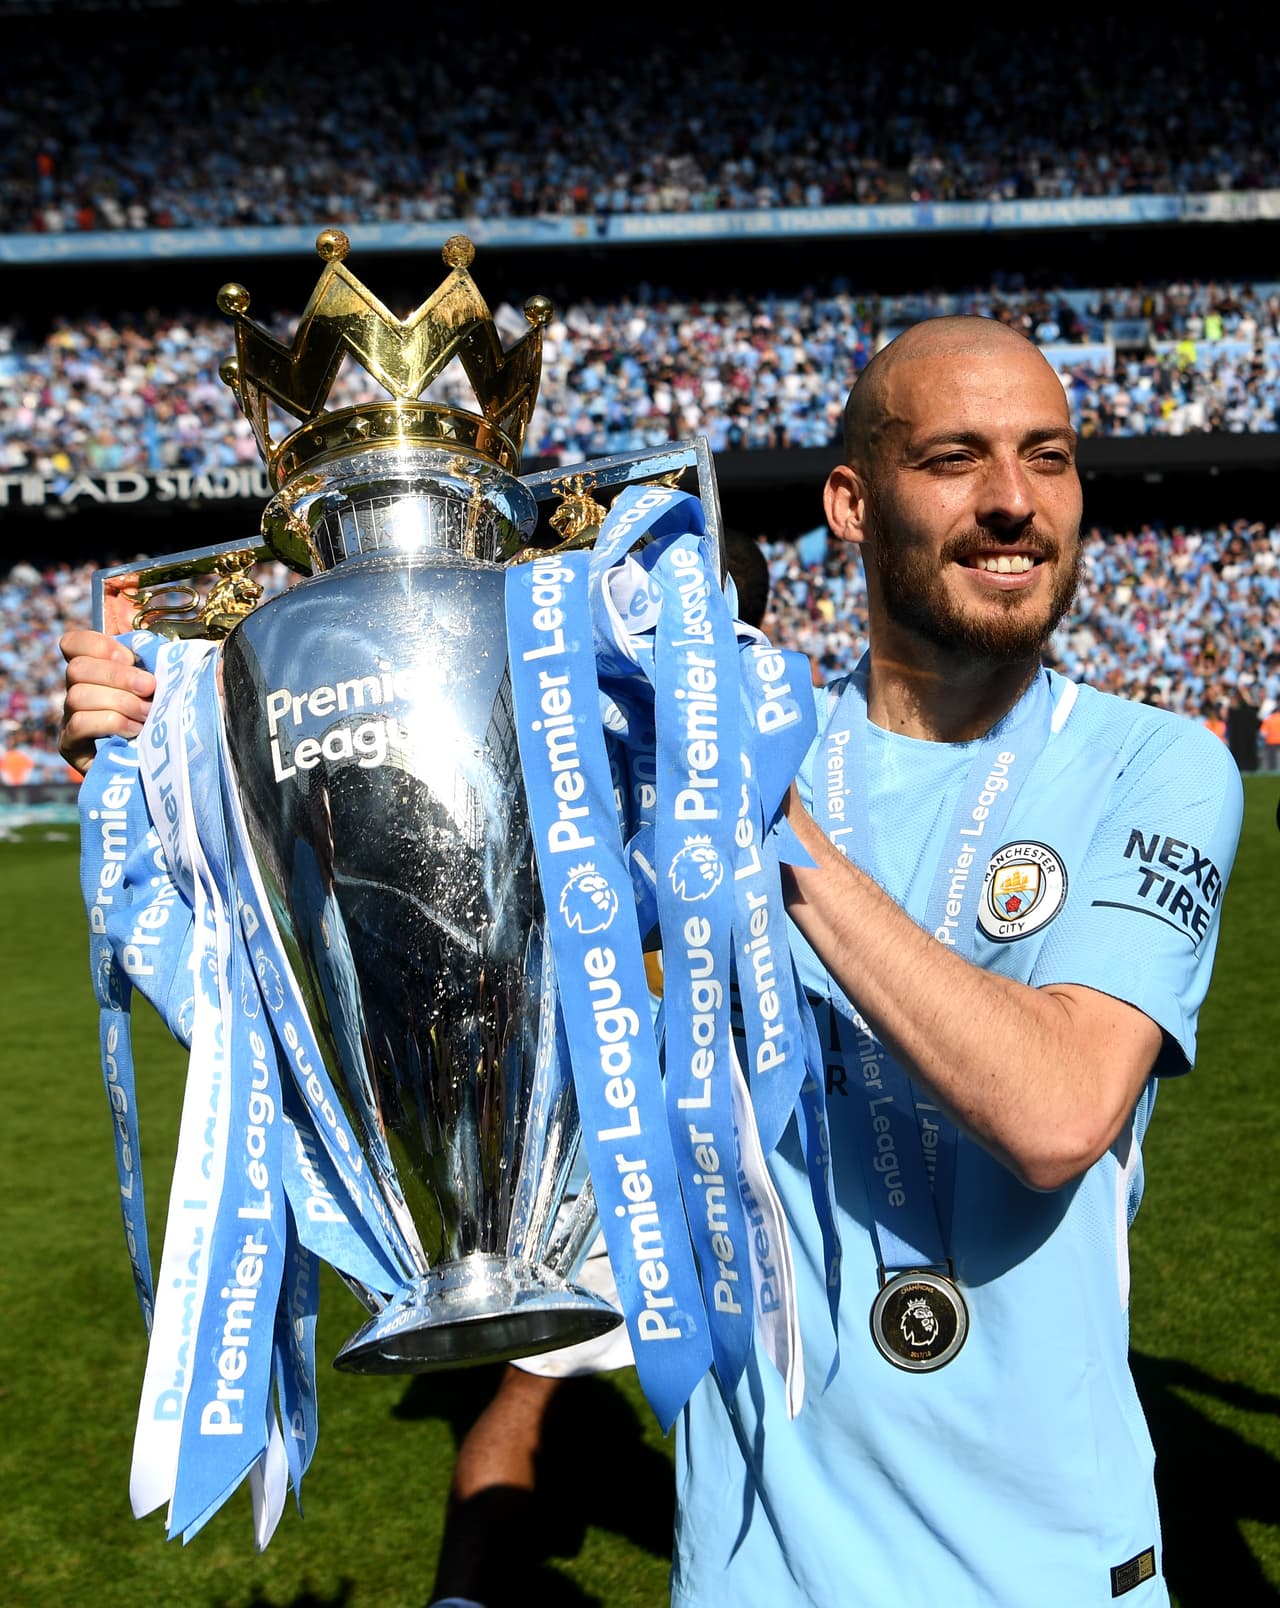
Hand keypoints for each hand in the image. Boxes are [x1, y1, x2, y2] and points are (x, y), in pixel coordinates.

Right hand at [59, 629, 155, 774]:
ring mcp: (70, 718)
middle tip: (150, 688)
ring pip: (77, 696)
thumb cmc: (165, 718)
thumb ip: (151, 659)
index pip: (73, 643)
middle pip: (77, 669)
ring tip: (146, 714)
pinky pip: (78, 724)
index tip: (130, 656)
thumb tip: (146, 640)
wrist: (163, 767)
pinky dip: (111, 723)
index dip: (98, 645)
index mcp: (95, 669)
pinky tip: (135, 731)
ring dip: (120, 702)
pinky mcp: (71, 745)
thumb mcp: (162, 684)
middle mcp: (77, 691)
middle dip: (119, 676)